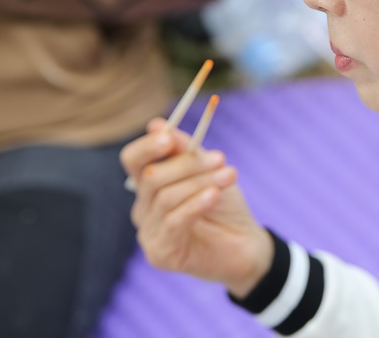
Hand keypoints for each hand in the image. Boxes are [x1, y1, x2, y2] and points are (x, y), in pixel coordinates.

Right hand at [120, 119, 273, 297]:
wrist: (245, 244)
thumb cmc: (224, 204)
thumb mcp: (208, 170)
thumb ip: (184, 149)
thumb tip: (156, 124)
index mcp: (150, 184)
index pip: (133, 160)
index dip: (147, 147)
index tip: (169, 138)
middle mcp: (143, 207)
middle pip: (150, 177)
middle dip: (187, 165)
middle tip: (219, 158)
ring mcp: (149, 232)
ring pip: (166, 198)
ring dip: (200, 183)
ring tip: (229, 175)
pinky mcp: (160, 253)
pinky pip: (174, 222)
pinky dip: (196, 204)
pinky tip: (214, 196)